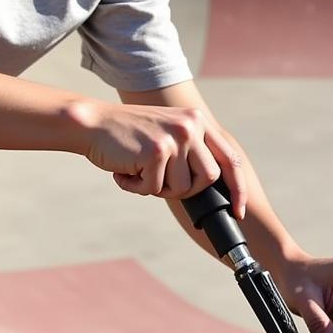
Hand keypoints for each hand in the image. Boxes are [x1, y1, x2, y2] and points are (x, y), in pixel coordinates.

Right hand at [79, 100, 245, 213]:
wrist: (93, 123)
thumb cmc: (128, 135)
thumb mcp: (167, 131)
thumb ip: (190, 148)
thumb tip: (211, 183)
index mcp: (197, 121)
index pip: (229, 158)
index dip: (237, 188)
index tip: (239, 211)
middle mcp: (191, 125)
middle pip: (208, 178)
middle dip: (185, 189)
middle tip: (158, 180)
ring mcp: (175, 137)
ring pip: (182, 187)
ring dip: (157, 187)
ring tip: (137, 170)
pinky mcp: (156, 151)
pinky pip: (154, 189)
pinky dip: (136, 187)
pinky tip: (125, 170)